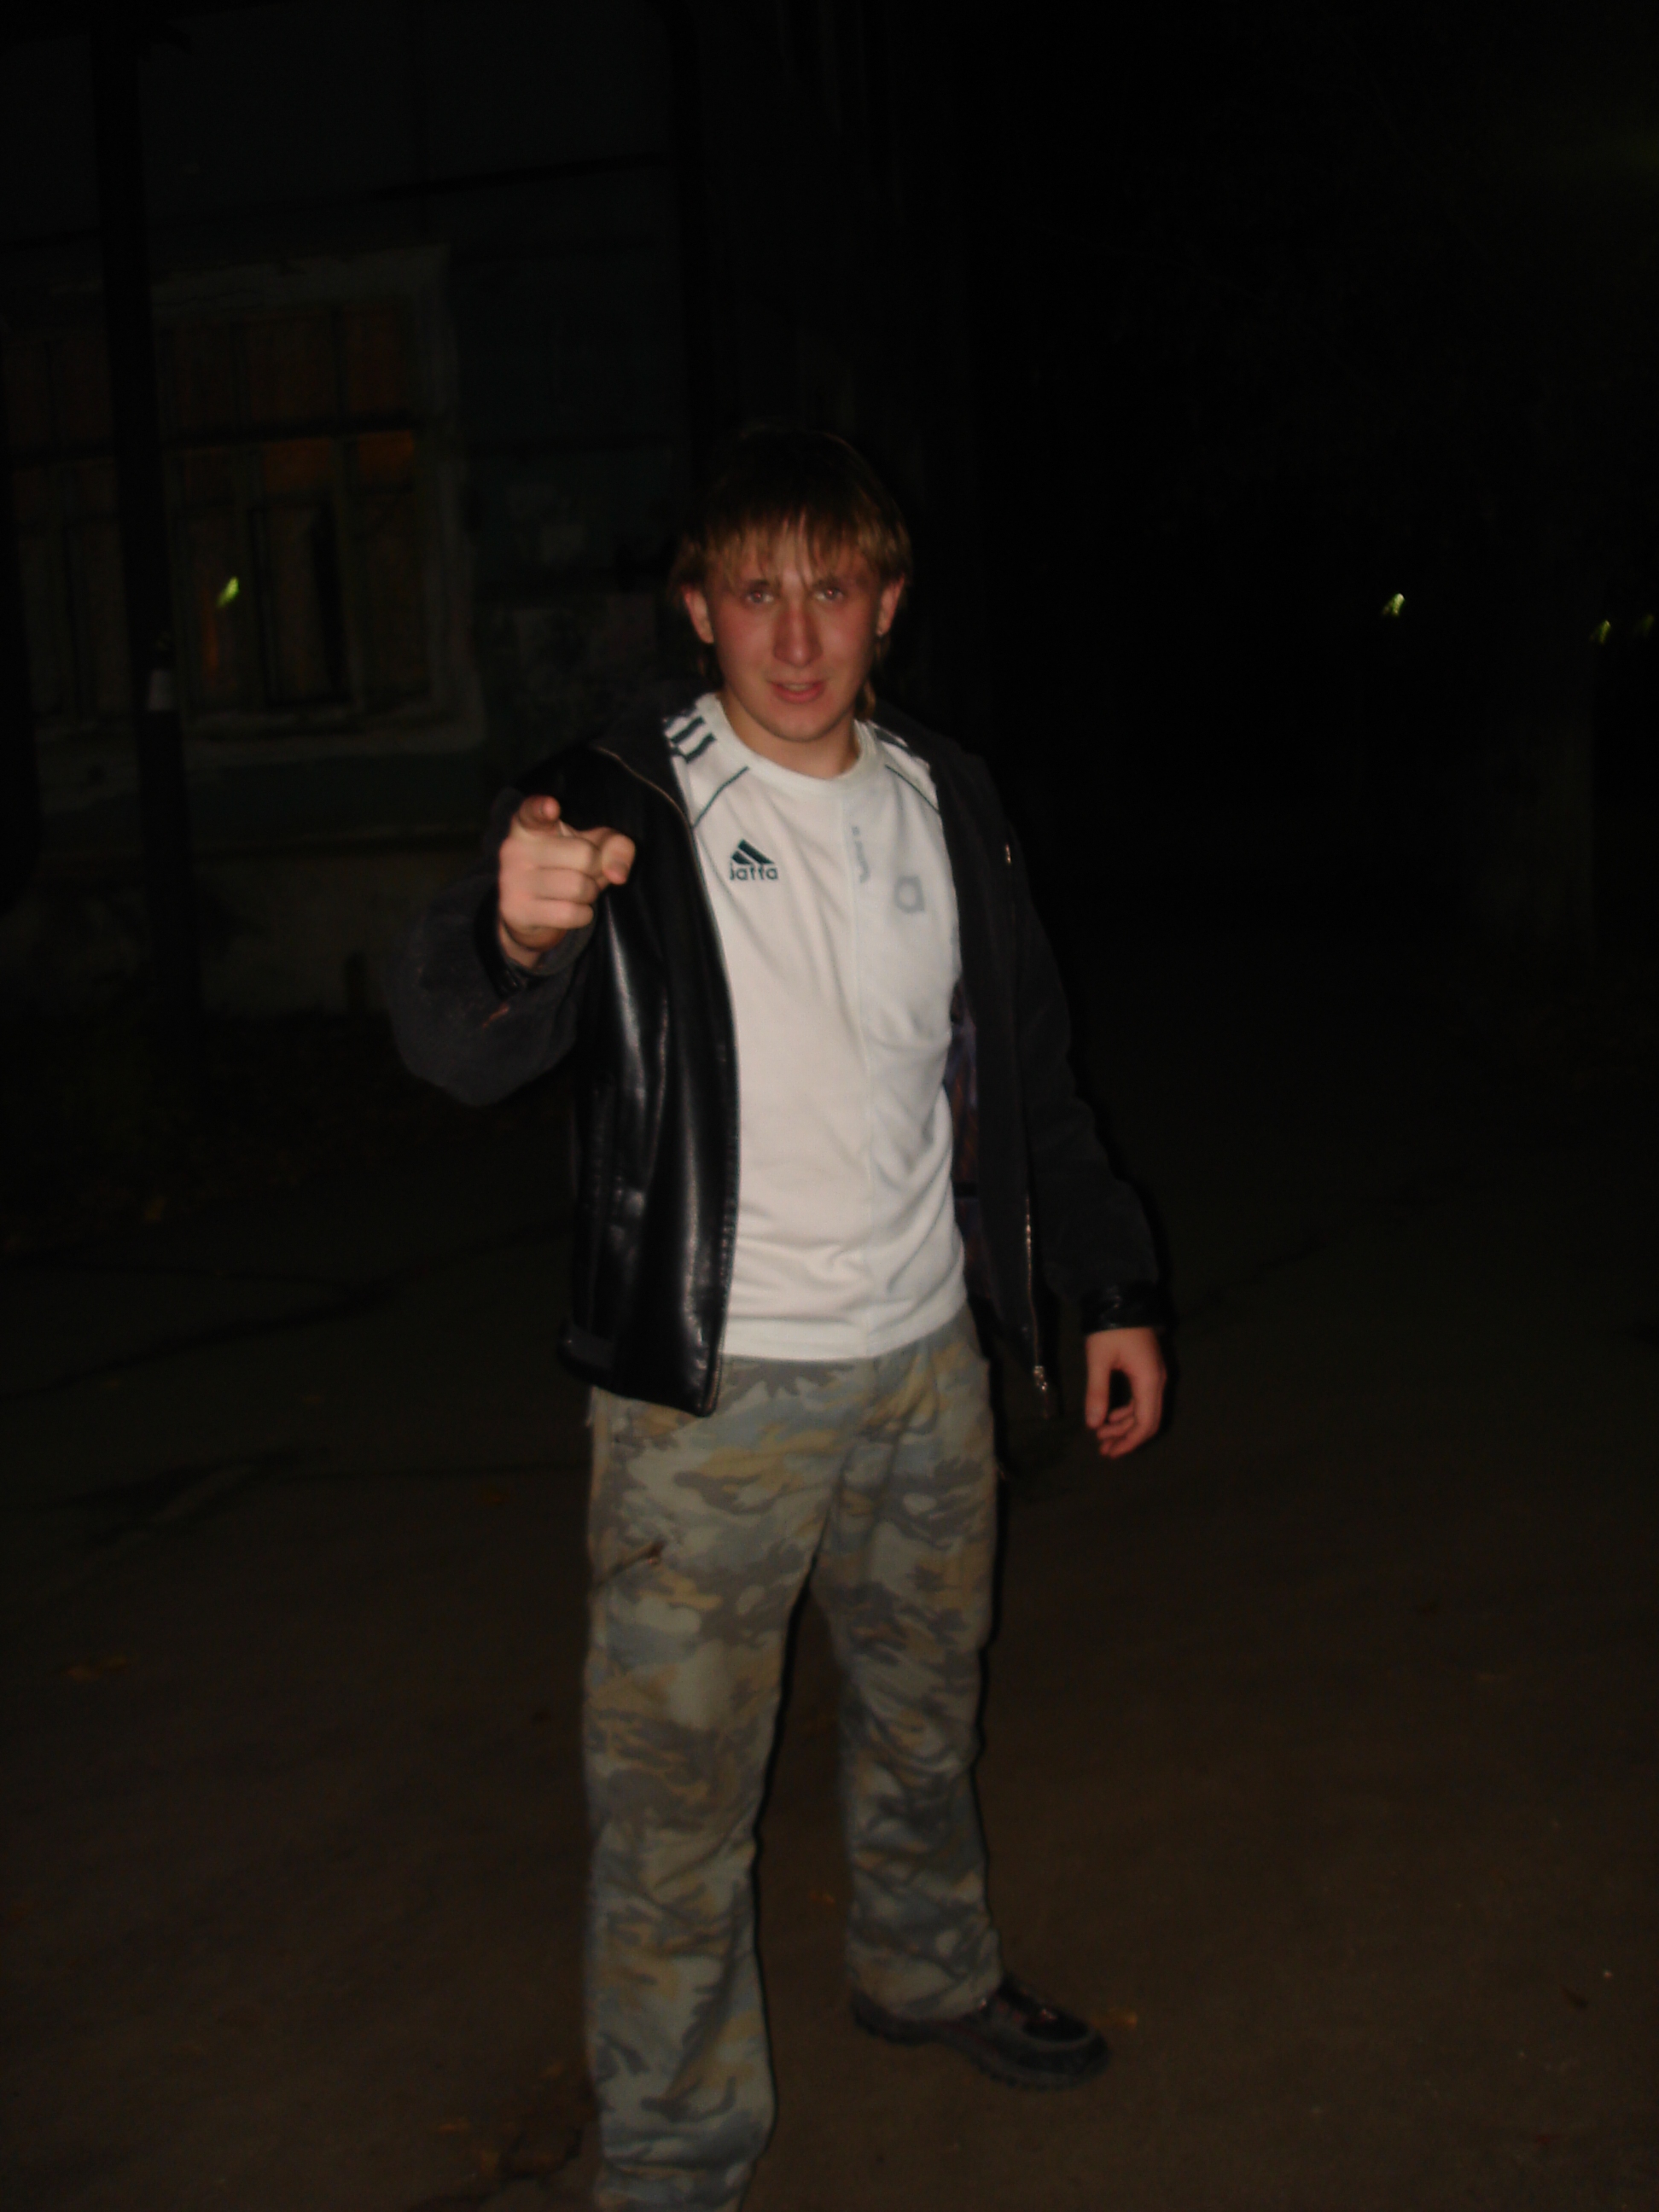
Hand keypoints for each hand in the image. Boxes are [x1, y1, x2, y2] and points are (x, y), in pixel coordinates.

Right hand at [497, 794, 634, 965]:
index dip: (542, 808)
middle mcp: (514, 848)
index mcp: (529, 825)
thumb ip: (616, 846)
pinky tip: (570, 909)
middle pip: (584, 856)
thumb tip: (618, 874)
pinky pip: (570, 914)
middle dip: (597, 870)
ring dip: (589, 894)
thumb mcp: (594, 847)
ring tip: (575, 892)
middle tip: (583, 873)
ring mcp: (512, 880)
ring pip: (578, 888)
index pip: (532, 811)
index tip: (552, 807)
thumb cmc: (567, 867)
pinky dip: (582, 915)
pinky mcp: (516, 910)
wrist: (531, 912)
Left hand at [1083, 1325, 1165, 1458]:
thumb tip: (1093, 1425)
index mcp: (1149, 1380)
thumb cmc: (1109, 1328)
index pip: (1146, 1422)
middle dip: (1127, 1437)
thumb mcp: (1098, 1360)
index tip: (1111, 1452)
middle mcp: (1157, 1380)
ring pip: (1145, 1410)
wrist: (1121, 1298)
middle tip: (1103, 1449)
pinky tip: (1110, 1416)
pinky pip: (1142, 1398)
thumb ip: (1097, 1392)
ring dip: (1125, 1425)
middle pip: (1148, 1420)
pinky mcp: (1147, 1370)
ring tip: (1101, 1435)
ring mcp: (1154, 1375)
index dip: (1130, 1441)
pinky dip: (1127, 1411)